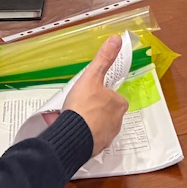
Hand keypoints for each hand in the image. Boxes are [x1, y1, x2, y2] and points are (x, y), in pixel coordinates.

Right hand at [56, 36, 128, 155]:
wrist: (73, 137)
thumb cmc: (84, 106)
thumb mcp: (92, 77)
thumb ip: (104, 59)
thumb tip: (116, 39)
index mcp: (119, 105)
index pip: (113, 96)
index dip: (100, 93)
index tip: (88, 92)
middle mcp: (116, 122)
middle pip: (104, 111)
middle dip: (91, 109)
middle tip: (76, 104)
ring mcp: (106, 137)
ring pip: (95, 125)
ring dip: (84, 121)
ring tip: (68, 116)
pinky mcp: (95, 148)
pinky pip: (88, 138)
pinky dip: (79, 134)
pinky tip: (67, 128)